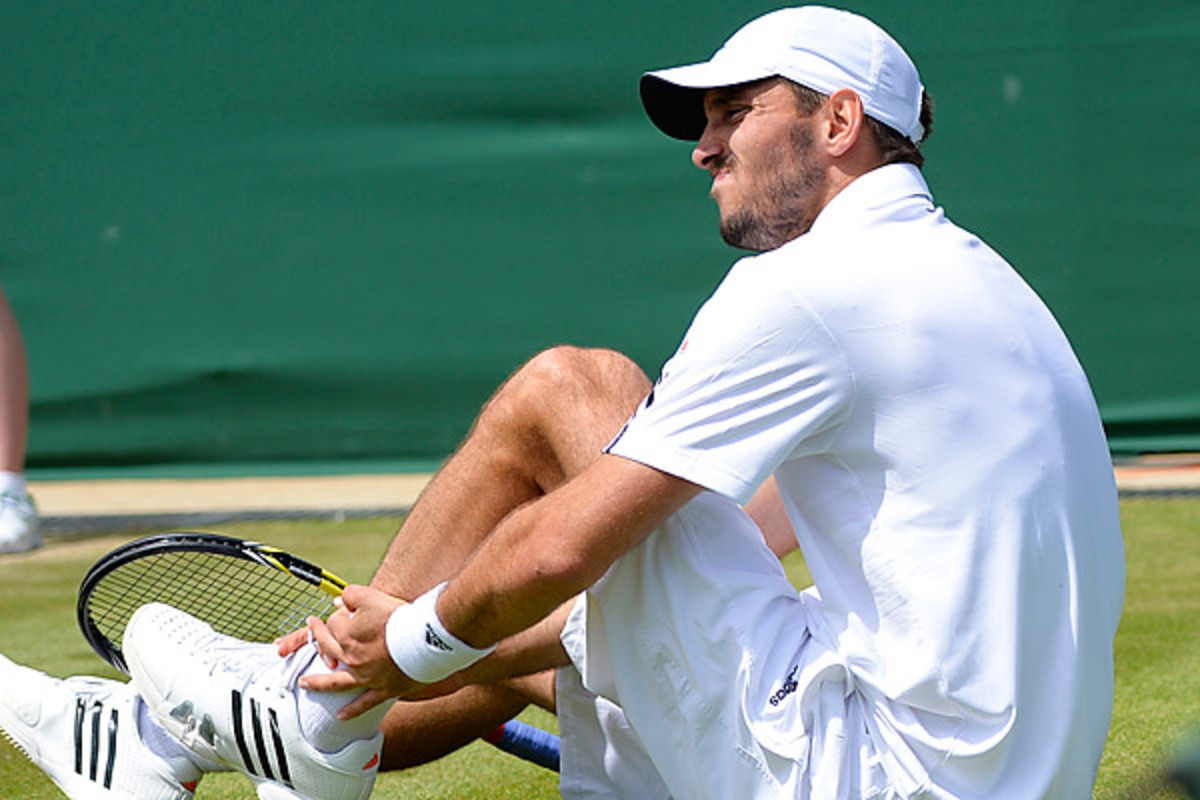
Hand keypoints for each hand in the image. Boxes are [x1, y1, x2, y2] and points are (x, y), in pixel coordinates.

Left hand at [298, 584, 424, 718]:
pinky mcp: (384, 690)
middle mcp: (351, 658)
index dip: (340, 613)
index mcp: (346, 636)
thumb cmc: (400, 616)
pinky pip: (364, 703)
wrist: (426, 638)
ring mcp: (366, 677)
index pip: (333, 623)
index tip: (348, 609)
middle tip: (312, 630)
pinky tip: (340, 716)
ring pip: (336, 683)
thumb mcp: (372, 596)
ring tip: (304, 683)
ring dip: (318, 682)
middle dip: (317, 637)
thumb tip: (339, 601)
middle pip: (328, 648)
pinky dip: (352, 710)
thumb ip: (352, 596)